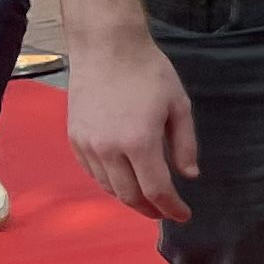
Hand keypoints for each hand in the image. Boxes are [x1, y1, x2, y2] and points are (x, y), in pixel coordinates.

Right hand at [67, 33, 202, 220]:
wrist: (107, 47)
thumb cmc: (149, 73)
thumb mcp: (178, 106)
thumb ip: (185, 144)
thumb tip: (189, 176)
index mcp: (140, 142)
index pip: (156, 190)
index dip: (172, 208)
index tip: (184, 215)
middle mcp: (109, 149)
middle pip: (130, 196)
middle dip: (150, 209)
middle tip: (166, 211)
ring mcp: (88, 145)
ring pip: (109, 188)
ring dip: (129, 198)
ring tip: (147, 198)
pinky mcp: (74, 138)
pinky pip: (92, 172)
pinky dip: (110, 183)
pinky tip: (124, 180)